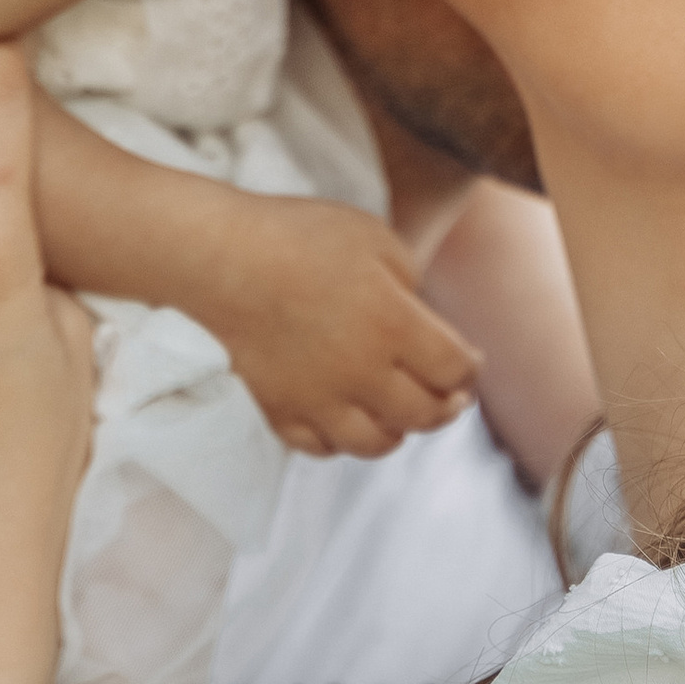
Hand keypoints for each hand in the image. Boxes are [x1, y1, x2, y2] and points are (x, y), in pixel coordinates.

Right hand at [212, 200, 481, 459]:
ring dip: (397, 429)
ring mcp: (318, 400)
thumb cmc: (294, 236)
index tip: (470, 362)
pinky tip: (344, 419)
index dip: (470, 369)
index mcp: (394, 326)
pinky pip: (322, 447)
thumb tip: (419, 314)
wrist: (214, 259)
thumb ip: (408, 280)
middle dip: (446, 405)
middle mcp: (362, 374)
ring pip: (377, 443)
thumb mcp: (371, 237)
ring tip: (398, 412)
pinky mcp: (278, 412)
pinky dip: (341, 440)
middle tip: (450, 397)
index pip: (455, 370)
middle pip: (424, 413)